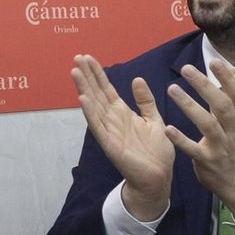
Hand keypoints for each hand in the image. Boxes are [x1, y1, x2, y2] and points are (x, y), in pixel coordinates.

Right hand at [72, 55, 174, 219]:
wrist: (159, 177)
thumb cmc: (156, 152)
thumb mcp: (154, 120)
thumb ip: (145, 101)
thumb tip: (137, 80)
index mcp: (122, 113)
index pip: (106, 89)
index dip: (97, 73)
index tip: (88, 57)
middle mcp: (112, 120)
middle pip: (96, 93)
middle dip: (87, 75)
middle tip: (77, 57)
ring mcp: (109, 131)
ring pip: (93, 106)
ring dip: (83, 89)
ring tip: (75, 72)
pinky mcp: (110, 145)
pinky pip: (98, 126)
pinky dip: (90, 113)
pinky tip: (82, 99)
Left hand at [162, 60, 234, 222]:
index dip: (228, 78)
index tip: (214, 61)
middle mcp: (233, 130)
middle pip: (222, 105)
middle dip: (205, 86)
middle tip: (187, 69)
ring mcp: (221, 146)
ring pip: (207, 124)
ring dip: (189, 106)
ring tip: (172, 89)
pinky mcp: (207, 161)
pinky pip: (193, 150)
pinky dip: (181, 139)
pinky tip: (167, 128)